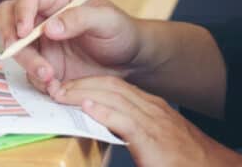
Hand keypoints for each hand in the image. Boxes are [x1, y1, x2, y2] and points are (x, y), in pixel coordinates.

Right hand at [0, 0, 143, 92]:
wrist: (128, 62)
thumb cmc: (121, 32)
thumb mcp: (108, 20)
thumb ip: (80, 19)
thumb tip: (49, 28)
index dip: (21, 12)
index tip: (24, 32)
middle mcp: (43, 16)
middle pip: (9, 18)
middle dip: (10, 36)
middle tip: (18, 52)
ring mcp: (40, 41)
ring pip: (15, 47)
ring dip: (26, 62)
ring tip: (50, 77)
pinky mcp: (43, 62)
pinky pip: (27, 69)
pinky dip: (35, 78)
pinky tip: (55, 85)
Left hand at [54, 76, 241, 166]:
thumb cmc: (187, 163)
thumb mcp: (156, 146)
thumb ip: (133, 136)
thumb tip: (107, 132)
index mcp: (151, 110)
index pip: (114, 87)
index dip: (87, 84)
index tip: (65, 89)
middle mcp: (152, 109)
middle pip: (109, 85)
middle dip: (79, 82)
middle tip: (53, 87)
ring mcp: (154, 120)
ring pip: (112, 95)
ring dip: (82, 92)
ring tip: (58, 93)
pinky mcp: (153, 138)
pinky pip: (124, 119)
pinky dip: (102, 111)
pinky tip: (85, 106)